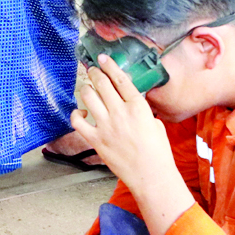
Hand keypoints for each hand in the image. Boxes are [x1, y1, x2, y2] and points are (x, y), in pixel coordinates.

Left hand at [72, 55, 192, 234]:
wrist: (151, 175)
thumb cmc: (158, 152)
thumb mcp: (155, 123)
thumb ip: (141, 110)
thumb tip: (131, 103)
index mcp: (138, 106)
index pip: (120, 79)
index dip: (109, 66)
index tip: (102, 58)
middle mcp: (120, 112)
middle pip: (101, 84)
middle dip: (94, 73)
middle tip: (92, 70)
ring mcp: (106, 125)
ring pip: (88, 97)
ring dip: (86, 89)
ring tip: (87, 88)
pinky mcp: (96, 139)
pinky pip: (77, 121)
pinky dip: (76, 114)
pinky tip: (81, 113)